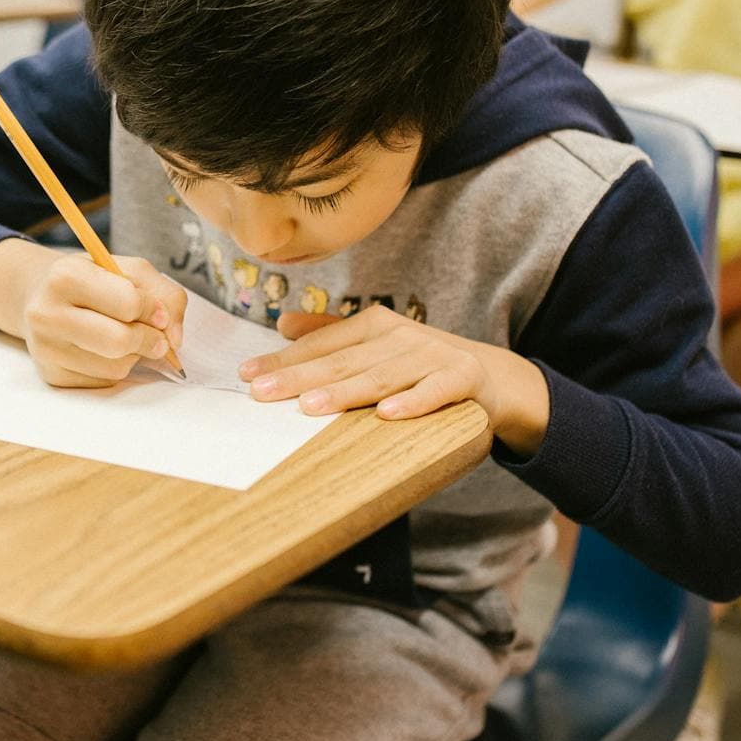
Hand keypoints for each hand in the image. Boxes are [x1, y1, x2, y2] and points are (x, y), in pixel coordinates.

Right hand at [0, 238, 187, 387]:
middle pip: (119, 341)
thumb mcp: (127, 270)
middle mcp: (47, 312)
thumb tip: (174, 339)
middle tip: (158, 339)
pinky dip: (115, 370)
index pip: (127, 302)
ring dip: (133, 357)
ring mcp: (46, 348)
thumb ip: (164, 295)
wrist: (42, 298)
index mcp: (66, 276)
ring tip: (123, 337)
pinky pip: (103, 383)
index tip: (159, 314)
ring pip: (115, 368)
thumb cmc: (92, 282)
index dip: (153, 310)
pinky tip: (104, 352)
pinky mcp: (52, 375)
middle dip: (150, 341)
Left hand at [239, 305, 550, 453]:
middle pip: (342, 361)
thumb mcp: (376, 346)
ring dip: (345, 392)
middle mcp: (400, 336)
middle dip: (299, 377)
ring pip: (381, 377)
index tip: (247, 375)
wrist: (492, 376)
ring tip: (309, 407)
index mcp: (374, 326)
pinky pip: (435, 392)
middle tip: (262, 393)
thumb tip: (282, 324)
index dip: (284, 360)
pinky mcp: (463, 378)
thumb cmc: (418, 365)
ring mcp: (432, 355)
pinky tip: (387, 415)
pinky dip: (413, 402)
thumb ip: (330, 334)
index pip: (322, 345)